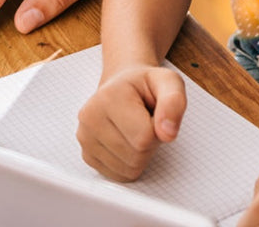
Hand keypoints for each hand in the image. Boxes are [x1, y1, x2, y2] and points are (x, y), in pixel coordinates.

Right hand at [76, 64, 186, 180]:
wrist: (122, 85)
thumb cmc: (145, 86)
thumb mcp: (168, 82)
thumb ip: (173, 103)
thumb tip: (167, 133)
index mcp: (108, 96)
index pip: (144, 137)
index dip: (158, 130)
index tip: (152, 113)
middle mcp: (89, 117)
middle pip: (136, 156)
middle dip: (149, 143)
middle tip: (145, 122)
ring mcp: (85, 138)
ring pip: (128, 169)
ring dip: (140, 155)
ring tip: (135, 130)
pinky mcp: (87, 155)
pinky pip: (120, 176)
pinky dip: (129, 164)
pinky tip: (126, 141)